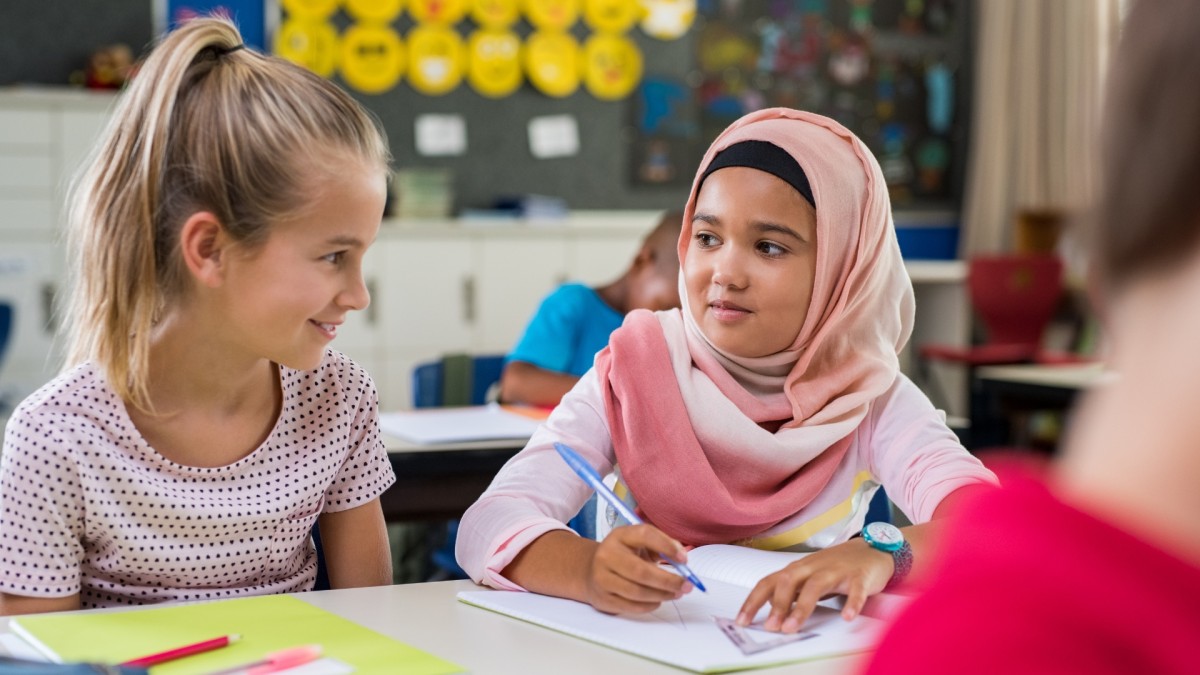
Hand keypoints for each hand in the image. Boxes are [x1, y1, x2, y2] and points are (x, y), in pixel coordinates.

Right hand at [583, 523, 693, 613]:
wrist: (591, 571)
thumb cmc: (624, 556)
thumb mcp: (639, 543)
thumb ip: (661, 546)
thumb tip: (682, 559)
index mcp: (620, 536)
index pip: (644, 535)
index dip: (666, 546)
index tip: (684, 559)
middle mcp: (607, 555)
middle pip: (641, 571)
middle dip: (668, 580)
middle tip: (686, 585)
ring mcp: (602, 578)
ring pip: (637, 592)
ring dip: (662, 595)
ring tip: (676, 593)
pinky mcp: (602, 598)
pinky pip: (631, 606)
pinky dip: (650, 605)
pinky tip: (658, 600)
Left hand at [737, 538, 891, 632]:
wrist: (871, 550)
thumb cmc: (836, 565)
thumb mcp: (808, 576)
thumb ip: (790, 592)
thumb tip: (768, 611)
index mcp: (797, 569)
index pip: (768, 582)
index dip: (753, 601)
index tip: (741, 620)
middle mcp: (813, 567)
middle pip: (788, 582)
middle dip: (777, 605)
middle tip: (770, 627)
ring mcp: (836, 571)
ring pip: (815, 586)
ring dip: (801, 608)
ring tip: (792, 626)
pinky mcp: (859, 577)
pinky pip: (855, 591)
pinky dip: (852, 604)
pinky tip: (847, 617)